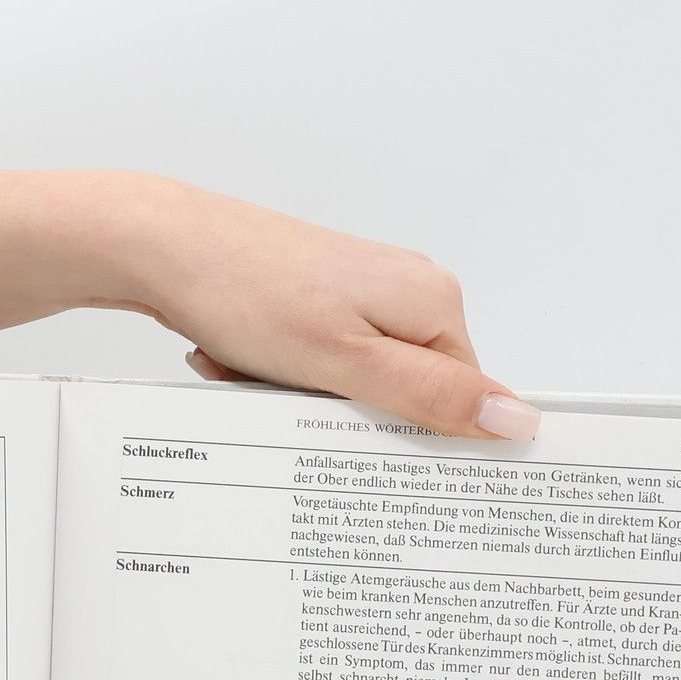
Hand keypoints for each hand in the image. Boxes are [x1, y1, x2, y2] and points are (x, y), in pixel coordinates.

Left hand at [114, 179, 539, 439]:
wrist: (162, 246)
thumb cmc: (248, 294)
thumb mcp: (347, 363)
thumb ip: (431, 396)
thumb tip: (518, 419)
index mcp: (434, 303)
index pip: (459, 404)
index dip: (405, 433)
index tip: (351, 431)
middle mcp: (408, 289)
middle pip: (398, 395)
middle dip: (336, 411)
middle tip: (285, 392)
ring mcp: (360, 291)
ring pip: (346, 384)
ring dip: (293, 394)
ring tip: (251, 369)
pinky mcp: (317, 296)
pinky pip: (310, 363)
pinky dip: (271, 372)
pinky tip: (238, 356)